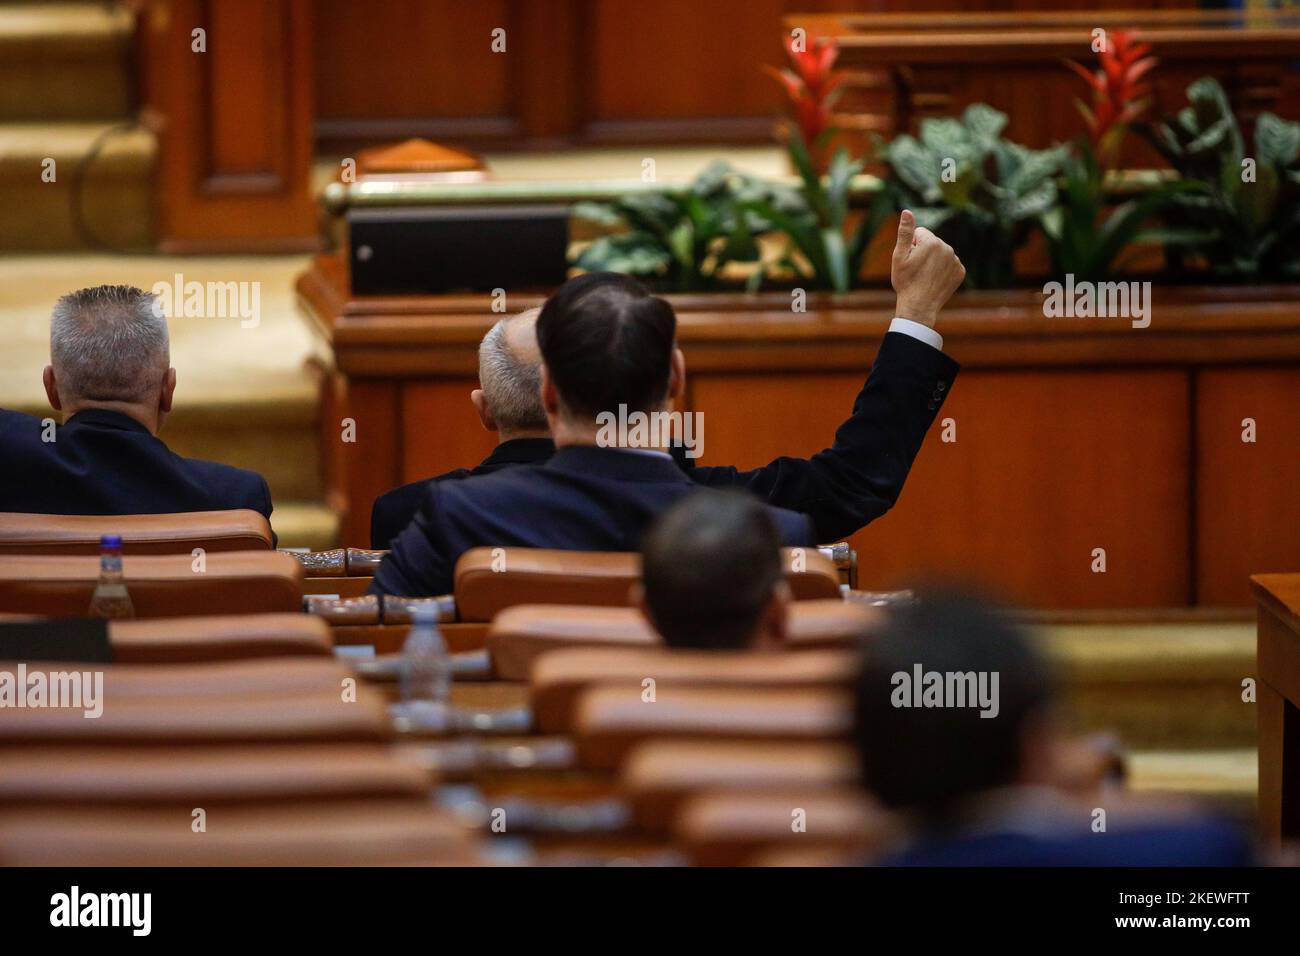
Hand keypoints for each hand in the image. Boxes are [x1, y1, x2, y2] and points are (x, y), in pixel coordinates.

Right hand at [890, 209, 965, 328]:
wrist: (919, 306)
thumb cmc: (906, 281)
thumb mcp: (899, 256)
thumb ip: (905, 232)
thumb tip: (906, 211)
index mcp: (931, 241)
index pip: (920, 232)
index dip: (912, 245)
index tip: (910, 259)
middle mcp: (947, 248)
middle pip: (932, 242)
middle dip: (924, 251)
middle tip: (917, 269)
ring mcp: (955, 260)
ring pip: (941, 253)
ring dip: (934, 260)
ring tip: (925, 276)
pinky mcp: (960, 272)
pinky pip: (950, 264)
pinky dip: (943, 270)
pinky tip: (935, 280)